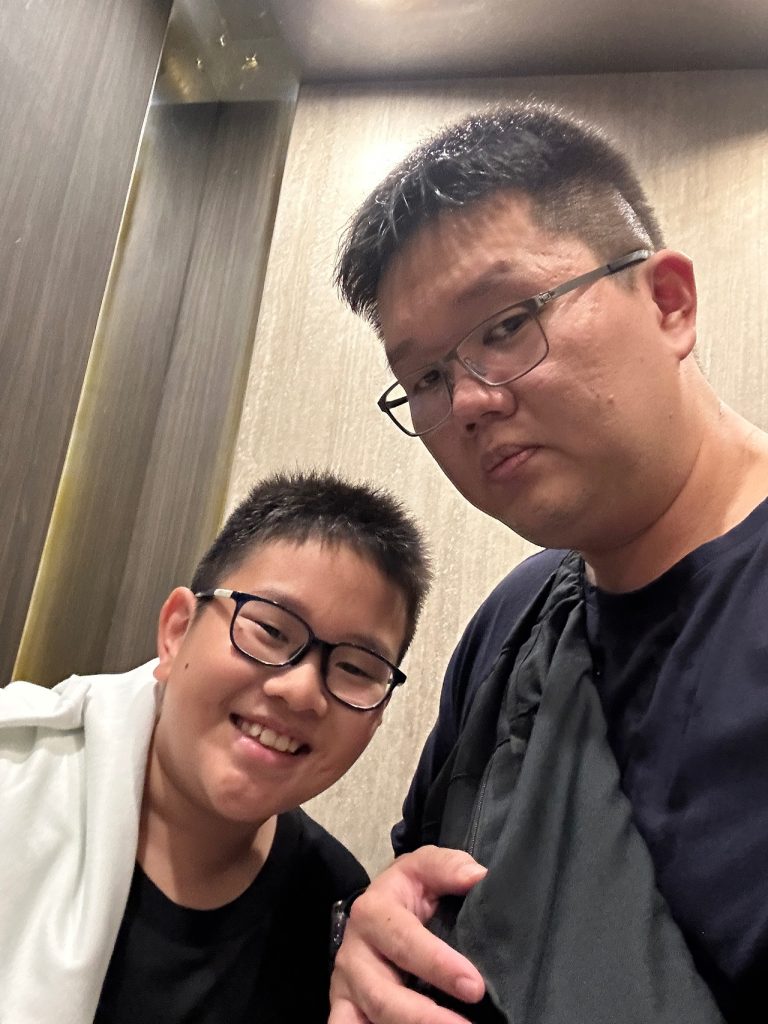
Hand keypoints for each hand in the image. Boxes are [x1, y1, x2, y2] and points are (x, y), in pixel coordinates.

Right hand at [329, 845, 486, 1023]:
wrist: (377, 911)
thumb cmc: (408, 891)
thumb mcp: (424, 868)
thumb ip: (450, 867)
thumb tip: (477, 877)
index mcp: (372, 913)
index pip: (404, 942)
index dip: (439, 965)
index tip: (475, 987)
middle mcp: (352, 954)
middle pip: (381, 996)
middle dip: (424, 1017)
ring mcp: (345, 987)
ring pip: (364, 1020)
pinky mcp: (344, 1010)